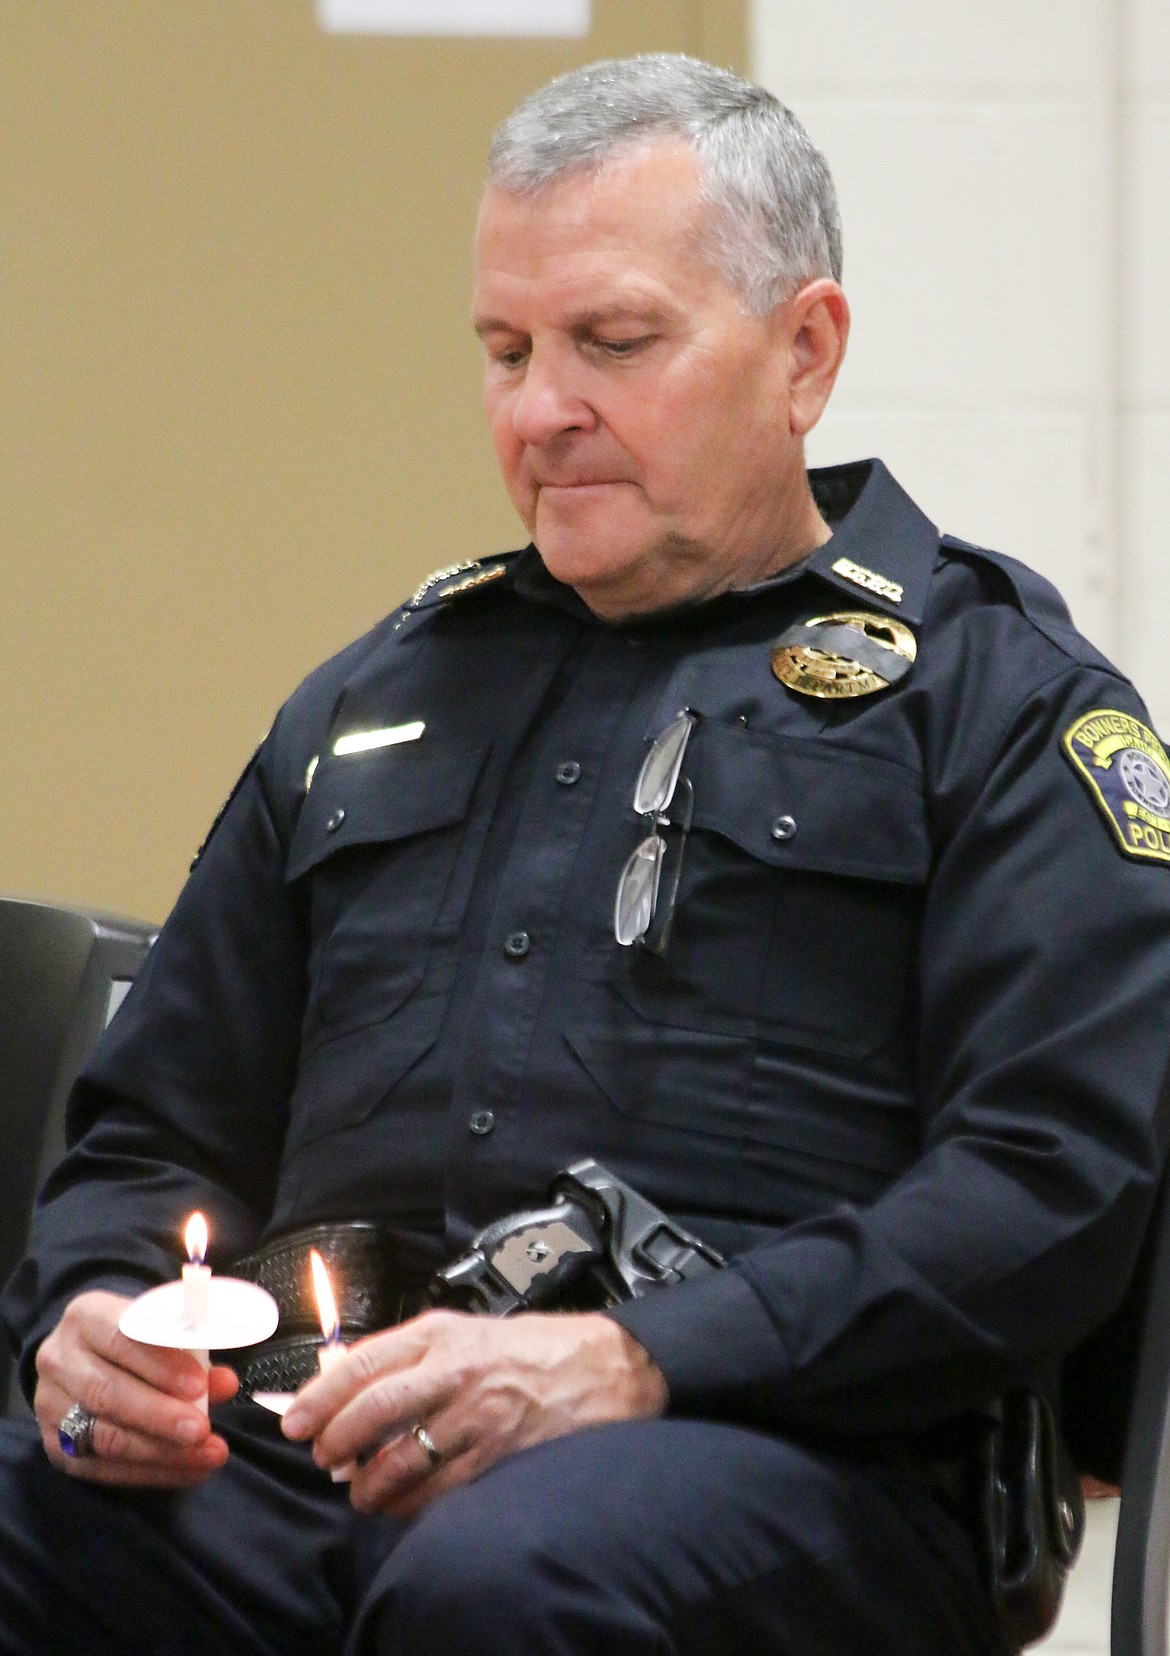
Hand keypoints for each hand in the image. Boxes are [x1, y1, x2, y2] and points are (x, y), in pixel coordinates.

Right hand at [34, 1290, 238, 1486]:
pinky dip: (150, 1472)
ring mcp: (51, 1405)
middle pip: (108, 1393)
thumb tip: (225, 1384)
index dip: (160, 1364)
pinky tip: (188, 1471)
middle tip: (203, 1430)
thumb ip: (193, 1353)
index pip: (121, 1338)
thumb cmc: (136, 1338)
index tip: (199, 1385)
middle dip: (160, 1416)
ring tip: (207, 1455)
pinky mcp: (55, 1445)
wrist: (88, 1356)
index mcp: (86, 1316)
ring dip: (161, 1451)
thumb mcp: (162, 1330)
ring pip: (105, 1436)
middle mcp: (60, 1359)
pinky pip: (102, 1468)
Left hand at [281, 1308, 667, 1517]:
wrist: (604, 1365)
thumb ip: (409, 1353)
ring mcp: (477, 1413)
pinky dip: (408, 1504)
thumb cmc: (531, 1348)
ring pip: (399, 1457)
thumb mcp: (465, 1330)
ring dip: (367, 1485)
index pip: (361, 1363)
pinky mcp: (498, 1452)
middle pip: (371, 1410)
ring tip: (360, 1492)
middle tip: (324, 1458)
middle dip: (334, 1442)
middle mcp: (455, 1369)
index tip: (295, 1420)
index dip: (319, 1396)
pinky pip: (437, 1489)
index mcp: (441, 1333)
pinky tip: (400, 1505)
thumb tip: (343, 1378)